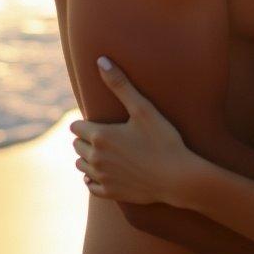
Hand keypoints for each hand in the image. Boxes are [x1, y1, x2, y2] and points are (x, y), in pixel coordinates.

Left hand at [69, 57, 200, 204]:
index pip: (75, 127)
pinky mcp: (110, 193)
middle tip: (108, 134)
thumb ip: (120, 84)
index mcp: (100, 136)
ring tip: (108, 151)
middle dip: (87, 138)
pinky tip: (107, 171)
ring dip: (89, 157)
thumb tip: (100, 60)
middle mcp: (95, 158)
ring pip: (81, 165)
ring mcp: (102, 178)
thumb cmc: (163, 139)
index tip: (103, 121)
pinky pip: (90, 185)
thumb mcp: (143, 108)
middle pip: (77, 145)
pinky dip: (94, 178)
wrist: (178, 177)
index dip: (87, 123)